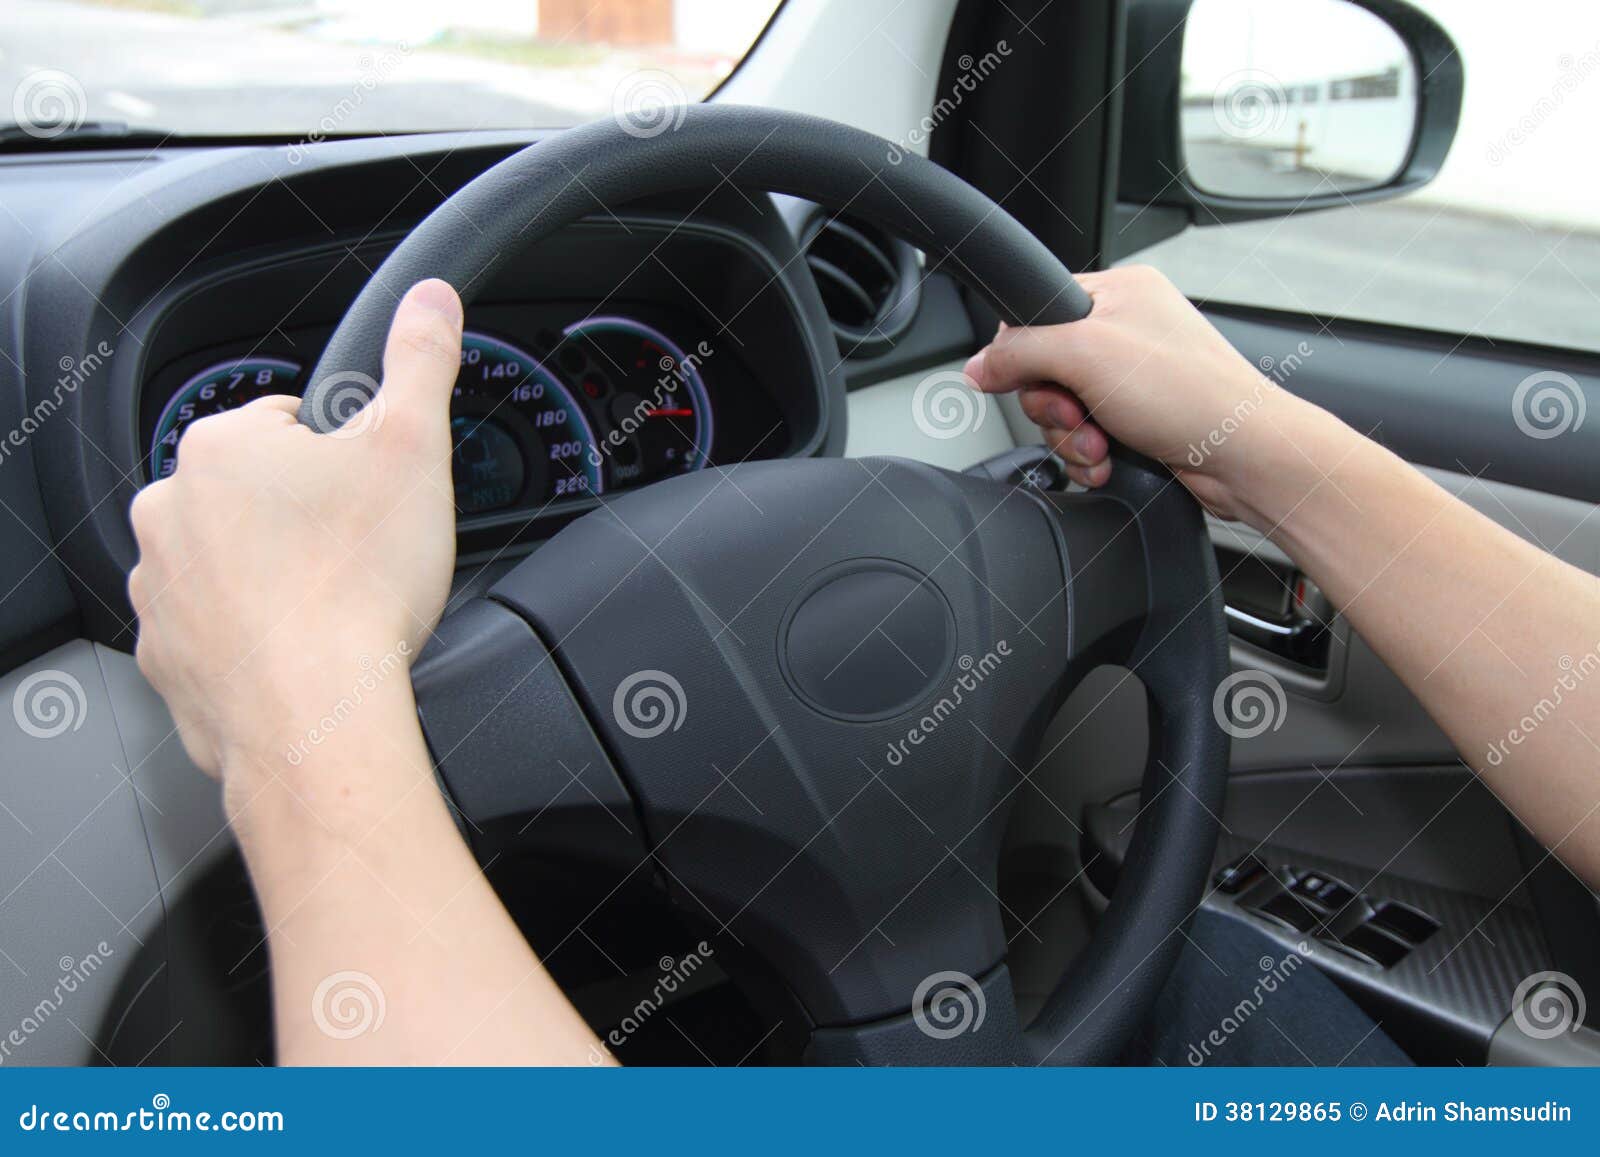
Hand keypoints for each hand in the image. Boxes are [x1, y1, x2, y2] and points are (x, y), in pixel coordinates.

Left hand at [128, 279, 463, 798]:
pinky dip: (252, 639)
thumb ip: (421, 361)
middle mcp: (172, 512)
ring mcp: (161, 590)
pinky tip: (303, 650)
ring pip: (229, 563)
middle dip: (303, 518)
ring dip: (274, 576)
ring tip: (334, 606)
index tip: (368, 499)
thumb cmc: (357, 587)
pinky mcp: (167, 658)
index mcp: (223, 448)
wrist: (315, 713)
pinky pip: (213, 632)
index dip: (341, 459)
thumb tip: (431, 299)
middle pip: (255, 496)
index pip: (286, 426)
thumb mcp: (414, 448)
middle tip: (360, 555)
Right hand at [963, 264, 1323, 522]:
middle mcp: (1126, 329)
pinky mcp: (1139, 418)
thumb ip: (1020, 352)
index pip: (1035, 312)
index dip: (1022, 352)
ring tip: (1100, 444)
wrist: (1245, 457)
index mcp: (1118, 291)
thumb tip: (979, 366)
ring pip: (1062, 409)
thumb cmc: (1192, 394)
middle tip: (1076, 415)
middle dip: (1053, 406)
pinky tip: (1109, 460)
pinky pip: (1085, 435)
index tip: (1028, 378)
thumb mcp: (1086, 354)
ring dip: (1071, 436)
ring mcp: (1133, 377)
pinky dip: (1089, 453)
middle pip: (1042, 368)